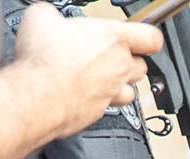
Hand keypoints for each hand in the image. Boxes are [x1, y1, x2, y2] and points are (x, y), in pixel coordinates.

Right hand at [16, 4, 163, 138]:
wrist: (38, 96)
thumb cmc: (45, 60)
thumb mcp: (42, 17)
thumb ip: (53, 15)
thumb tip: (47, 16)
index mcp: (113, 38)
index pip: (152, 38)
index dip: (148, 37)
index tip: (139, 37)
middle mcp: (118, 67)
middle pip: (141, 66)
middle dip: (129, 61)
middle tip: (110, 56)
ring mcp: (111, 92)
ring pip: (131, 90)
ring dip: (120, 85)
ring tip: (101, 78)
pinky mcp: (99, 111)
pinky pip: (109, 106)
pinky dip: (101, 101)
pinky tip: (85, 95)